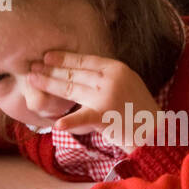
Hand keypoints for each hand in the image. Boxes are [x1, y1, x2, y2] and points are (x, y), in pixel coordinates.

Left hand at [30, 52, 159, 151]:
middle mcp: (110, 79)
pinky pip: (83, 118)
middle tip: (32, 66)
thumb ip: (107, 77)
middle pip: (74, 73)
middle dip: (51, 70)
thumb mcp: (128, 84)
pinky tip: (56, 124)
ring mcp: (107, 97)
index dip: (64, 58)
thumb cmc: (140, 110)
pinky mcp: (105, 117)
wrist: (157, 131)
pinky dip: (70, 122)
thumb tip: (84, 72)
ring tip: (32, 80)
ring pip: (71, 88)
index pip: (85, 60)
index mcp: (117, 68)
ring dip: (49, 84)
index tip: (47, 56)